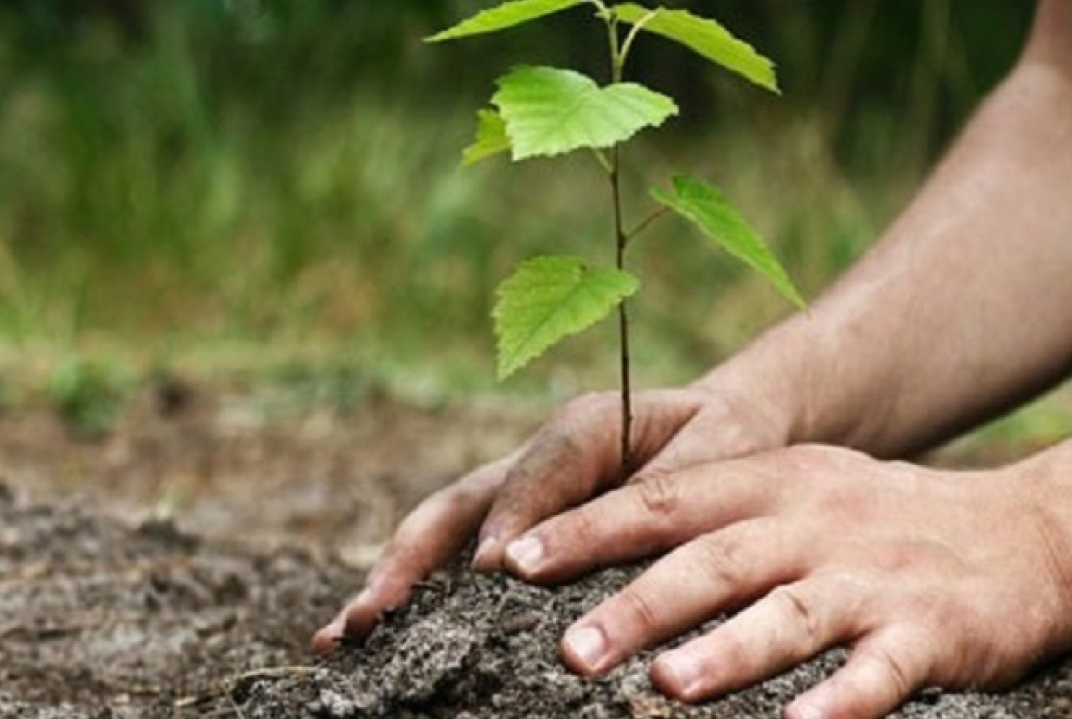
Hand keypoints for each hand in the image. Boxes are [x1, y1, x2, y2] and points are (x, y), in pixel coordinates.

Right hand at [312, 384, 791, 651]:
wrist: (730, 426)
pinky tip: (372, 644)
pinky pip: (455, 561)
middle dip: (409, 561)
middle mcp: (535, 459)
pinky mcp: (514, 530)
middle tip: (369, 618)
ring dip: (391, 584)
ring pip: (440, 536)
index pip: (540, 472)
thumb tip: (615, 536)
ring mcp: (515, 496)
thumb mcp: (720, 453)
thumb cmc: (730, 441)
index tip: (493, 574)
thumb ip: (669, 489)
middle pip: (457, 505)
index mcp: (586, 427)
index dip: (513, 519)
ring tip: (341, 639)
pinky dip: (414, 599)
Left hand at [503, 446, 1071, 718]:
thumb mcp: (802, 492)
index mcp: (775, 482)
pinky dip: (839, 706)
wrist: (1031, 533)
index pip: (666, 500)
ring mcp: (874, 579)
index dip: (588, 529)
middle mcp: (817, 523)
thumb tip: (598, 557)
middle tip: (568, 649)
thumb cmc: (884, 522)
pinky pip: (878, 676)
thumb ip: (715, 516)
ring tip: (665, 687)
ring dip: (727, 652)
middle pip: (714, 560)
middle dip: (638, 604)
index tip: (514, 560)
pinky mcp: (931, 633)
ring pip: (790, 615)